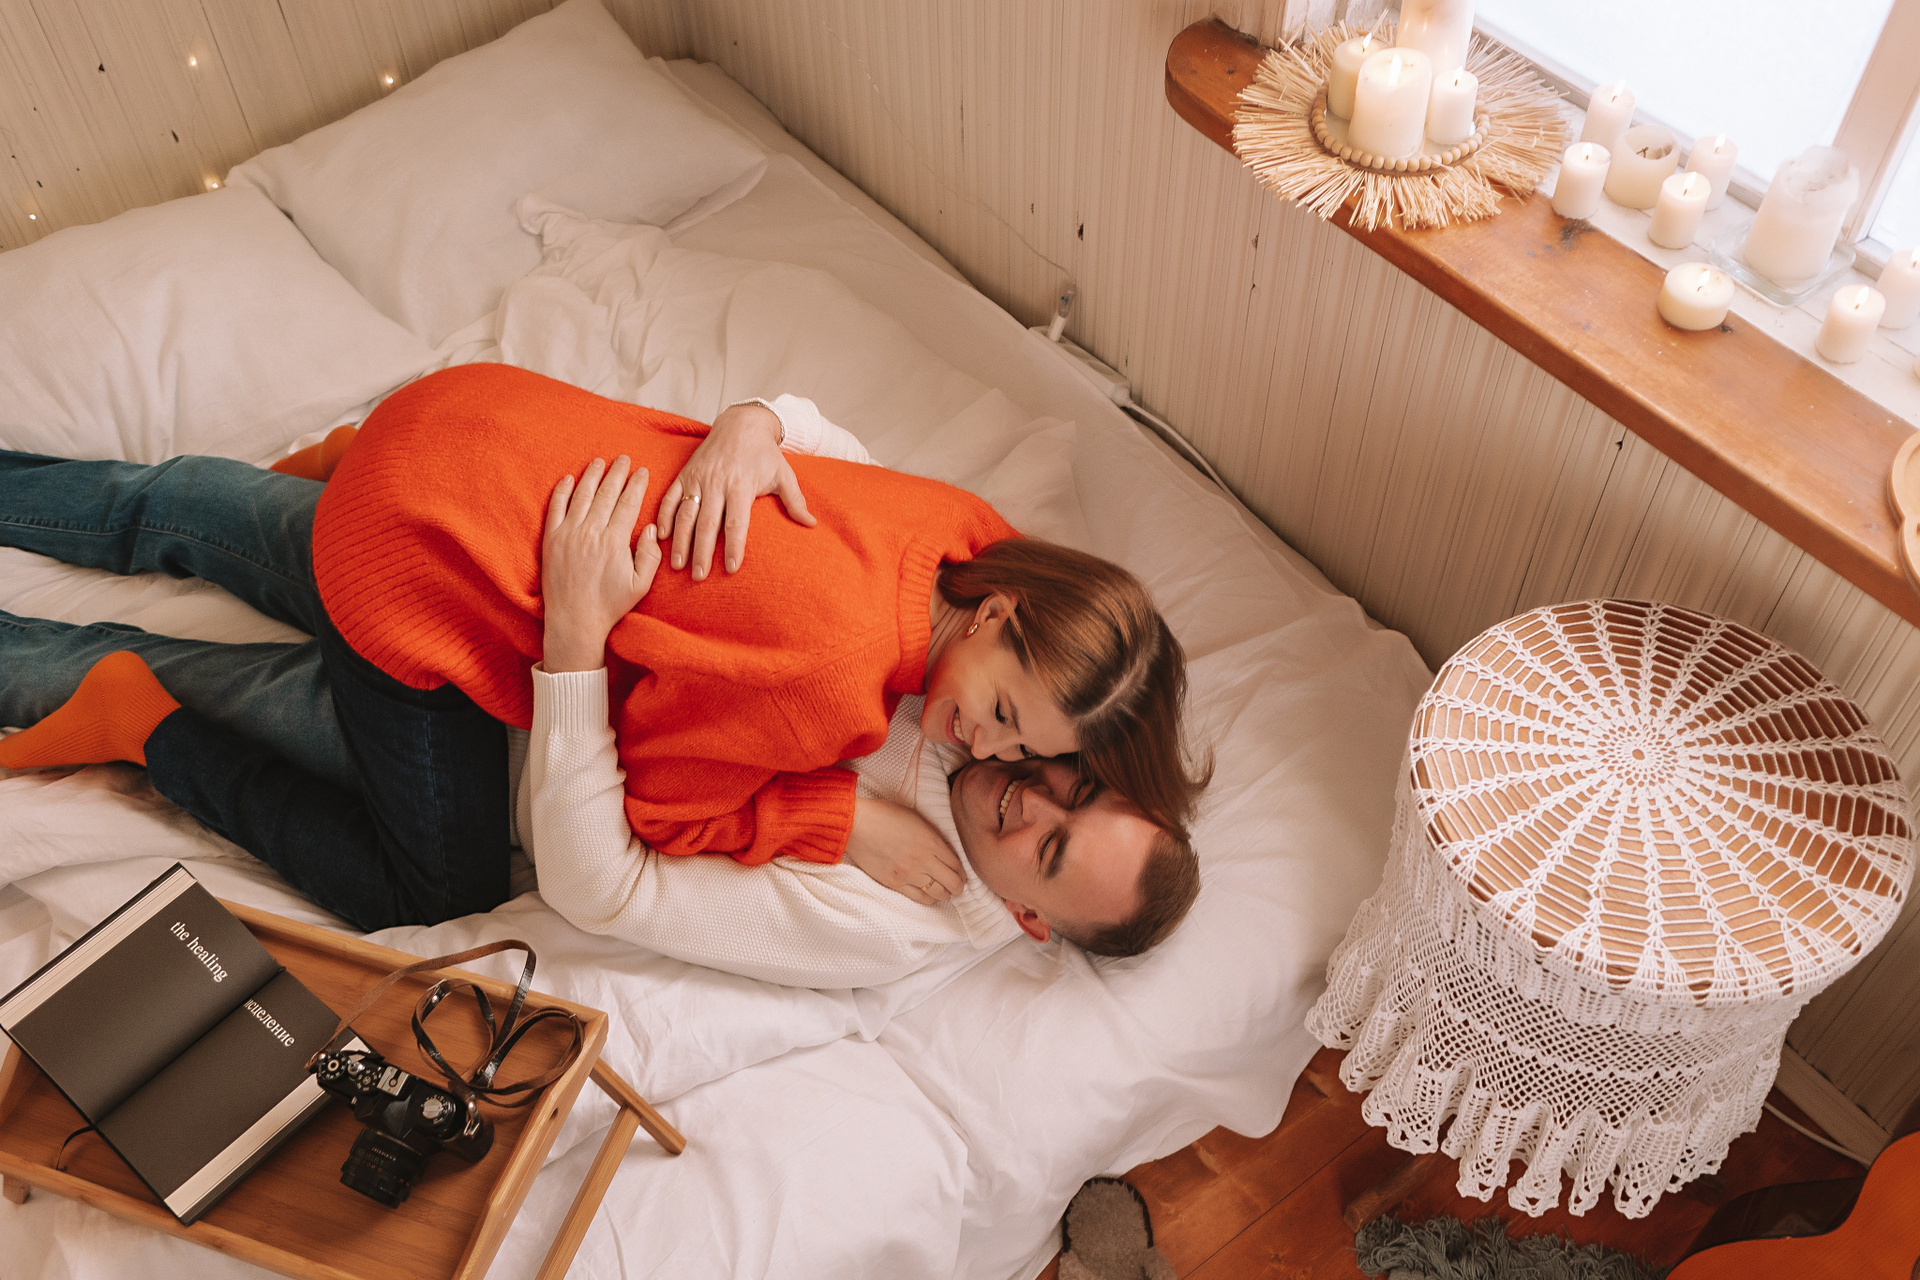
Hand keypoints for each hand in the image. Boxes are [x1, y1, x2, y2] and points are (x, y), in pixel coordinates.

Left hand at [541, 456, 662, 672]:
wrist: (574, 619)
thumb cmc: (610, 605)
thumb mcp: (641, 584)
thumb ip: (649, 555)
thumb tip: (647, 528)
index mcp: (615, 541)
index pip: (629, 504)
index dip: (637, 485)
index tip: (642, 471)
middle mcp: (591, 532)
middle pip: (607, 493)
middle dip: (617, 473)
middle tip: (624, 459)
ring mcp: (569, 534)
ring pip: (582, 495)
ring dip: (592, 476)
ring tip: (600, 462)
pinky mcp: (551, 539)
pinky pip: (556, 507)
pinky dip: (562, 491)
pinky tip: (568, 479)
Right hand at [656, 402, 816, 580]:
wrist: (741, 422)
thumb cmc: (764, 453)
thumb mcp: (784, 474)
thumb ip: (795, 501)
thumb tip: (811, 524)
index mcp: (741, 485)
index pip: (736, 522)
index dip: (733, 546)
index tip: (731, 568)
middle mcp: (716, 483)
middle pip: (707, 524)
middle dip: (701, 552)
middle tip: (699, 577)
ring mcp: (698, 478)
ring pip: (685, 514)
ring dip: (680, 540)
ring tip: (676, 565)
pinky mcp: (685, 474)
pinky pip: (670, 497)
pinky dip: (664, 516)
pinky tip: (661, 536)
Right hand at [843, 796, 965, 905]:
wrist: (856, 824)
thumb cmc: (885, 815)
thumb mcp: (916, 818)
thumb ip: (933, 835)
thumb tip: (945, 850)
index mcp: (931, 841)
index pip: (957, 865)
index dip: (963, 873)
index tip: (963, 876)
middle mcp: (923, 860)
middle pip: (952, 883)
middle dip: (958, 887)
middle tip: (958, 887)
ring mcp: (909, 873)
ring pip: (937, 893)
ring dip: (945, 894)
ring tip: (944, 893)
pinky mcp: (894, 883)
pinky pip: (918, 898)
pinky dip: (928, 899)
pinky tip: (928, 895)